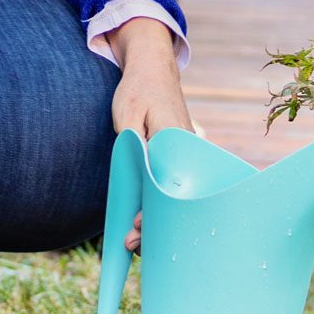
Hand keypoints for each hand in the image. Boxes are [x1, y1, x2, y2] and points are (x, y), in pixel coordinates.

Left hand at [106, 17, 192, 253]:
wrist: (152, 70)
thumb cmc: (137, 91)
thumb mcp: (127, 114)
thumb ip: (133, 142)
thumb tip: (139, 173)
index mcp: (175, 143)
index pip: (169, 187)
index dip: (153, 212)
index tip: (137, 228)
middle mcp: (186, 153)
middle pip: (175, 198)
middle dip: (154, 224)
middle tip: (130, 243)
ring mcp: (185, 156)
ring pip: (174, 195)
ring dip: (156, 217)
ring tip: (133, 240)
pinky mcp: (179, 158)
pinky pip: (172, 185)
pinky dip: (160, 203)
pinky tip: (145, 221)